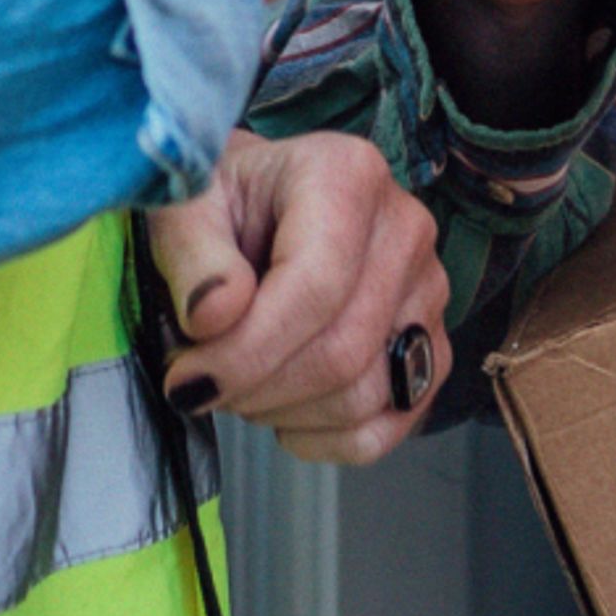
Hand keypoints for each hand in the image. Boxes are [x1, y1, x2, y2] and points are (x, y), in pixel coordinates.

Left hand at [142, 130, 449, 469]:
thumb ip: (193, 255)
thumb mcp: (185, 206)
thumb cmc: (222, 203)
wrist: (258, 206)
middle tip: (202, 384)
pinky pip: (388, 425)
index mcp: (347, 177)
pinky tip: (283, 411)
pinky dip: (327, 439)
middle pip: (343, 350)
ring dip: (285, 413)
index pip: (316, 287)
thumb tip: (215, 317)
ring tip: (240, 383)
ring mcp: (427, 292)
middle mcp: (404, 229)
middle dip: (258, 387)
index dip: (247, 350)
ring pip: (366, 395)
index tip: (187, 379)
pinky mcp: (430, 347)